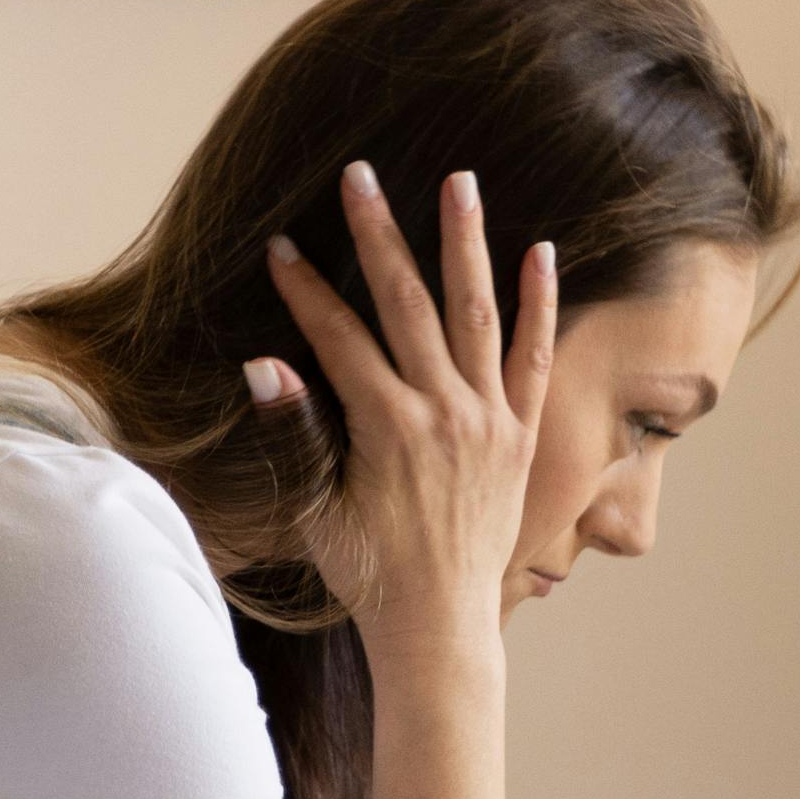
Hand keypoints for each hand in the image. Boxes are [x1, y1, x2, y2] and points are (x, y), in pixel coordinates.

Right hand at [258, 164, 556, 660]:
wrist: (438, 624)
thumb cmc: (369, 573)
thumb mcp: (316, 508)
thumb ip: (293, 433)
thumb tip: (260, 365)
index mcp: (389, 428)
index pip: (339, 337)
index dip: (307, 290)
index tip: (282, 245)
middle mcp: (445, 412)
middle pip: (407, 304)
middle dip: (379, 235)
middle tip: (360, 174)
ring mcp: (489, 420)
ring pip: (475, 313)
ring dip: (465, 244)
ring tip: (459, 181)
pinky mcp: (521, 435)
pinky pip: (534, 358)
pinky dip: (536, 305)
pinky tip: (540, 253)